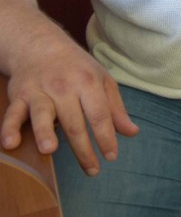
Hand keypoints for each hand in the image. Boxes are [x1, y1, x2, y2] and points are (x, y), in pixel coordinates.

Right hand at [2, 38, 138, 174]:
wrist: (40, 45)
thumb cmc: (77, 67)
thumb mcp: (102, 81)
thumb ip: (115, 109)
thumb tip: (132, 133)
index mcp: (88, 83)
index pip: (100, 114)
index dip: (106, 136)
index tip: (111, 156)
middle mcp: (64, 87)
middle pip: (74, 121)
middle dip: (83, 148)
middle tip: (92, 170)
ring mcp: (40, 92)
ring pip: (42, 114)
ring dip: (44, 132)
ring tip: (50, 150)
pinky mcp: (19, 96)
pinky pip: (12, 114)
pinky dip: (9, 128)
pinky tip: (10, 144)